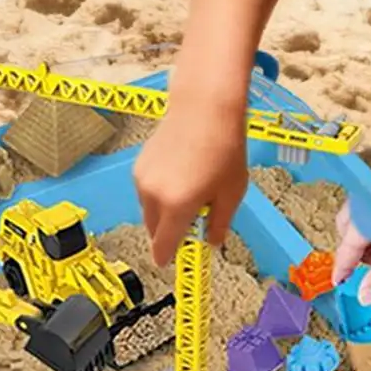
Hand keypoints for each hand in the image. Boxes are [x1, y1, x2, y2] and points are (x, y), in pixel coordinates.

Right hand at [133, 96, 246, 266]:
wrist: (204, 107)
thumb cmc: (224, 148)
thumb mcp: (231, 193)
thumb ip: (218, 223)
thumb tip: (210, 242)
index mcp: (176, 206)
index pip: (164, 245)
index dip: (168, 257)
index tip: (173, 262)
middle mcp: (153, 196)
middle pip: (154, 230)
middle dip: (169, 234)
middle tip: (193, 223)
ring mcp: (142, 180)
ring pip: (149, 211)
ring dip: (164, 214)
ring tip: (190, 193)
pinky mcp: (139, 166)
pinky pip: (146, 192)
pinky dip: (159, 195)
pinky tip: (180, 178)